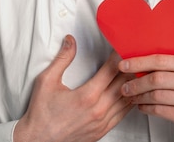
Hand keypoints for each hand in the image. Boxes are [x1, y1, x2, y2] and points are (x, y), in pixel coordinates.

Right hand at [14, 35, 133, 141]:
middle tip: (134, 55)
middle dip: (129, 68)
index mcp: (87, 96)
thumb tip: (70, 41)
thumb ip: (62, 59)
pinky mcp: (103, 131)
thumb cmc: (42, 113)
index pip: (111, 70)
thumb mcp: (46, 81)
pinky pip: (123, 114)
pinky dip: (129, 101)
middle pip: (123, 83)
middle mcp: (99, 110)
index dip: (120, 56)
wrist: (38, 140)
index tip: (123, 46)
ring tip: (135, 72)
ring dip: (132, 85)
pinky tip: (130, 93)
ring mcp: (102, 122)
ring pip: (127, 100)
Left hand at [119, 55, 173, 141]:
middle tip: (124, 85)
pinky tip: (141, 106)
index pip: (162, 60)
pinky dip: (146, 107)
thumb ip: (171, 68)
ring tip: (131, 96)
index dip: (140, 61)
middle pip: (157, 77)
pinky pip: (159, 109)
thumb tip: (139, 61)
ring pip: (156, 94)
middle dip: (136, 81)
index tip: (124, 64)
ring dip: (139, 96)